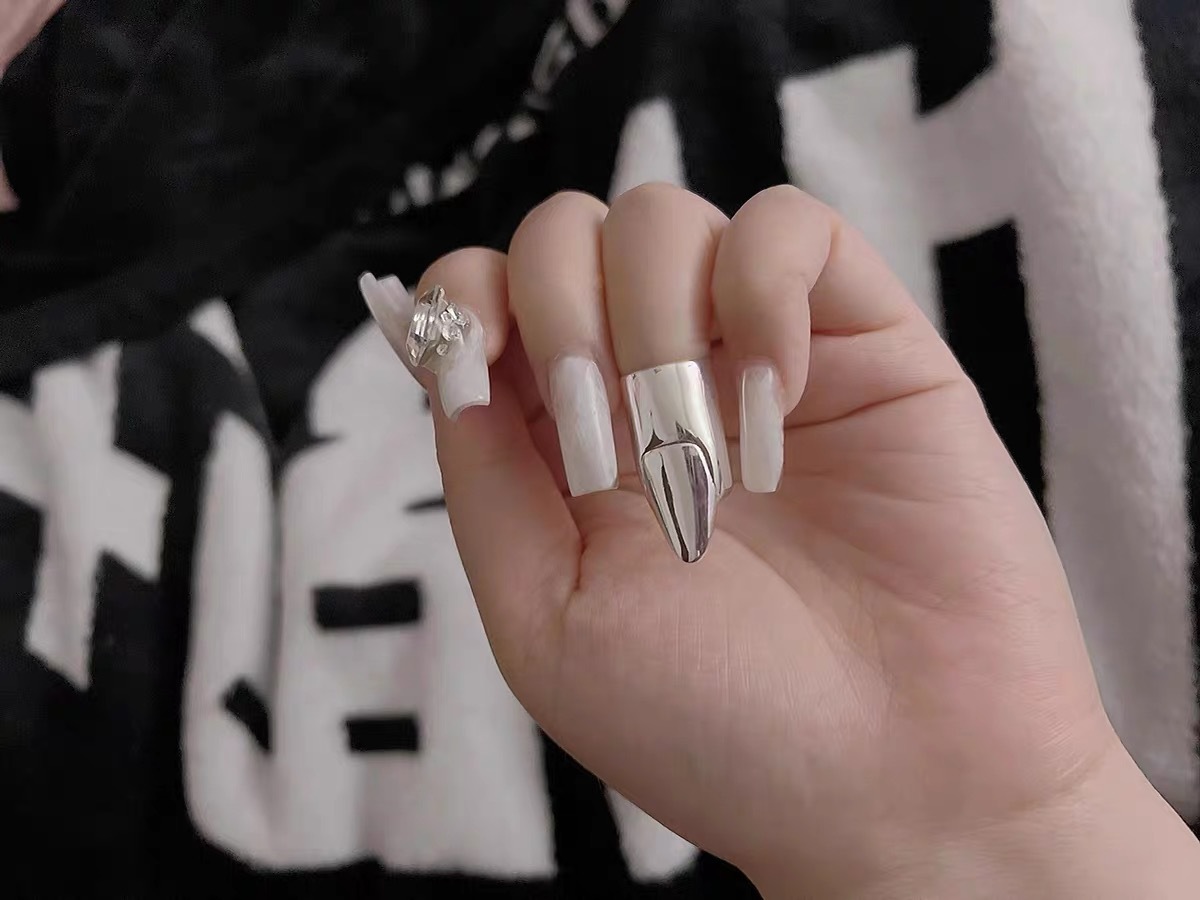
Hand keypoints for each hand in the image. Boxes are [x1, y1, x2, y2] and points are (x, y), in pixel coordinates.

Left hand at [363, 184, 1199, 896]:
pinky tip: (778, 401)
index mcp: (569, 448)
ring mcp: (757, 355)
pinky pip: (792, 226)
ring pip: (664, 218)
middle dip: (559, 317)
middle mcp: (654, 386)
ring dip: (656, 322)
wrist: (904, 787)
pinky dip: (762, 293)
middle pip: (564, 233)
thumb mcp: (548, 622)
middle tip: (606, 450)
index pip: (486, 300)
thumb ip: (487, 481)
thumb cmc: (720, 728)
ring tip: (707, 456)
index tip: (478, 374)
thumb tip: (450, 358)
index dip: (463, 303)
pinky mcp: (866, 340)